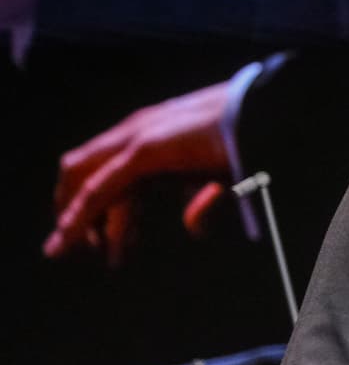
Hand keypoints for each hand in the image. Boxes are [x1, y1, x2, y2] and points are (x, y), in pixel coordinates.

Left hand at [43, 81, 233, 265]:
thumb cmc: (249, 140)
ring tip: (66, 250)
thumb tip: (192, 227)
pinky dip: (81, 213)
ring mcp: (136, 137)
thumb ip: (203, 198)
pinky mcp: (143, 150)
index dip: (89, 198)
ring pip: (85, 182)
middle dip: (71, 207)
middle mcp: (135, 131)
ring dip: (73, 217)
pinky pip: (101, 188)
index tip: (94, 235)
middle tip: (71, 247)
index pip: (102, 166)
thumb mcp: (220, 175)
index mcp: (151, 133)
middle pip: (81, 170)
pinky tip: (70, 236)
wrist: (266, 114)